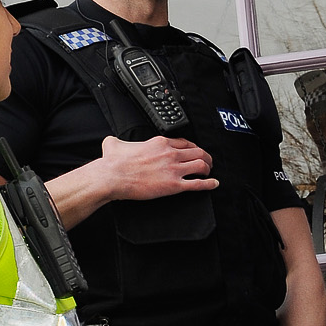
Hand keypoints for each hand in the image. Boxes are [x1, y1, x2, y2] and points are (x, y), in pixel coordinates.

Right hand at [98, 134, 215, 202]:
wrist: (113, 177)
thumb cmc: (114, 163)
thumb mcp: (114, 144)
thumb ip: (116, 141)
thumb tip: (111, 142)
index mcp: (159, 143)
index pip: (185, 142)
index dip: (193, 147)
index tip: (195, 151)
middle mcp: (170, 154)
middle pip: (197, 152)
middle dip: (205, 157)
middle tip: (207, 162)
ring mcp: (173, 169)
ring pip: (201, 165)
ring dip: (208, 168)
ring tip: (208, 172)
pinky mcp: (174, 185)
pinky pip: (197, 184)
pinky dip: (209, 184)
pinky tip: (213, 184)